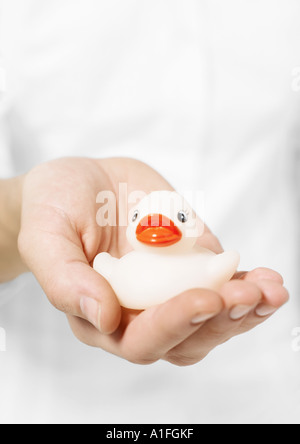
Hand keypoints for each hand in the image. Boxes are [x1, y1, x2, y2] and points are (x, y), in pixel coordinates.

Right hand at [18, 157, 288, 365]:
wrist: (82, 184)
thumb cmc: (54, 209)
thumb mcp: (46, 236)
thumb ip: (66, 281)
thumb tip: (103, 317)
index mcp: (101, 315)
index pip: (142, 339)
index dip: (175, 324)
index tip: (204, 299)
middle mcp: (140, 311)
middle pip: (189, 337)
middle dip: (223, 319)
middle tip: (251, 294)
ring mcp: (170, 289)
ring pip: (214, 319)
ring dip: (246, 308)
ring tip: (270, 288)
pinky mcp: (190, 265)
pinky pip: (224, 284)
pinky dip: (248, 284)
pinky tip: (266, 277)